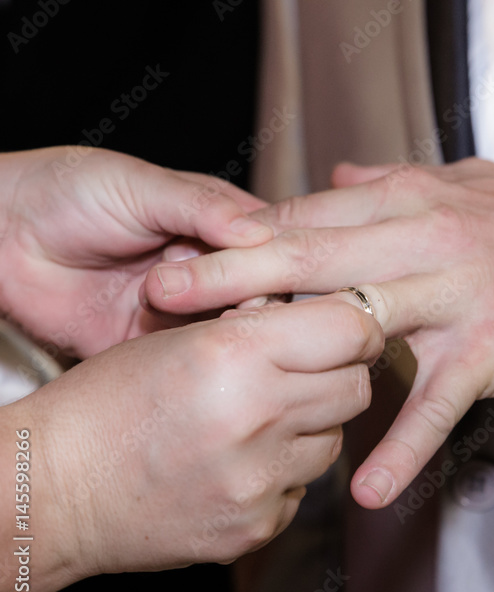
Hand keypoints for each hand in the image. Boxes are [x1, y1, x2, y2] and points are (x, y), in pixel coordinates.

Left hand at [0, 147, 272, 358]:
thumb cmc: (64, 192)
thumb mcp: (139, 185)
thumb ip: (201, 208)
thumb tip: (259, 236)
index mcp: (222, 223)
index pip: (277, 248)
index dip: (283, 263)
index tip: (273, 275)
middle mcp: (214, 269)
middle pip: (266, 295)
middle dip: (255, 301)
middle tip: (232, 302)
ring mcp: (189, 309)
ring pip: (236, 330)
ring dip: (226, 328)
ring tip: (201, 320)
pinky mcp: (158, 345)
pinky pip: (194, 358)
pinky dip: (197, 356)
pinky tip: (187, 345)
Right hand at [2, 291, 381, 591]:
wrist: (52, 491)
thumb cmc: (105, 403)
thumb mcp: (178, 338)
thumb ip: (259, 326)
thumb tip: (324, 317)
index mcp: (236, 354)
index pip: (350, 330)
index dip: (354, 327)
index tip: (345, 332)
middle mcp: (258, 417)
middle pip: (356, 389)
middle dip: (337, 376)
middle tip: (303, 375)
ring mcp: (260, 480)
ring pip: (334, 442)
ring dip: (310, 429)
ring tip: (257, 424)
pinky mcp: (256, 527)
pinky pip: (302, 490)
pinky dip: (282, 476)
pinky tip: (236, 467)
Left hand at [141, 158, 493, 508]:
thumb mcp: (464, 184)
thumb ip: (393, 182)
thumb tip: (335, 178)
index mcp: (412, 201)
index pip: (310, 215)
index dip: (243, 233)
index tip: (184, 248)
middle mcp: (426, 242)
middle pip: (315, 256)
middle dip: (234, 273)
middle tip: (169, 293)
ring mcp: (457, 298)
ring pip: (363, 320)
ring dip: (297, 347)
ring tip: (236, 376)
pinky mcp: (488, 351)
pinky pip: (437, 403)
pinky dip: (404, 447)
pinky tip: (368, 488)